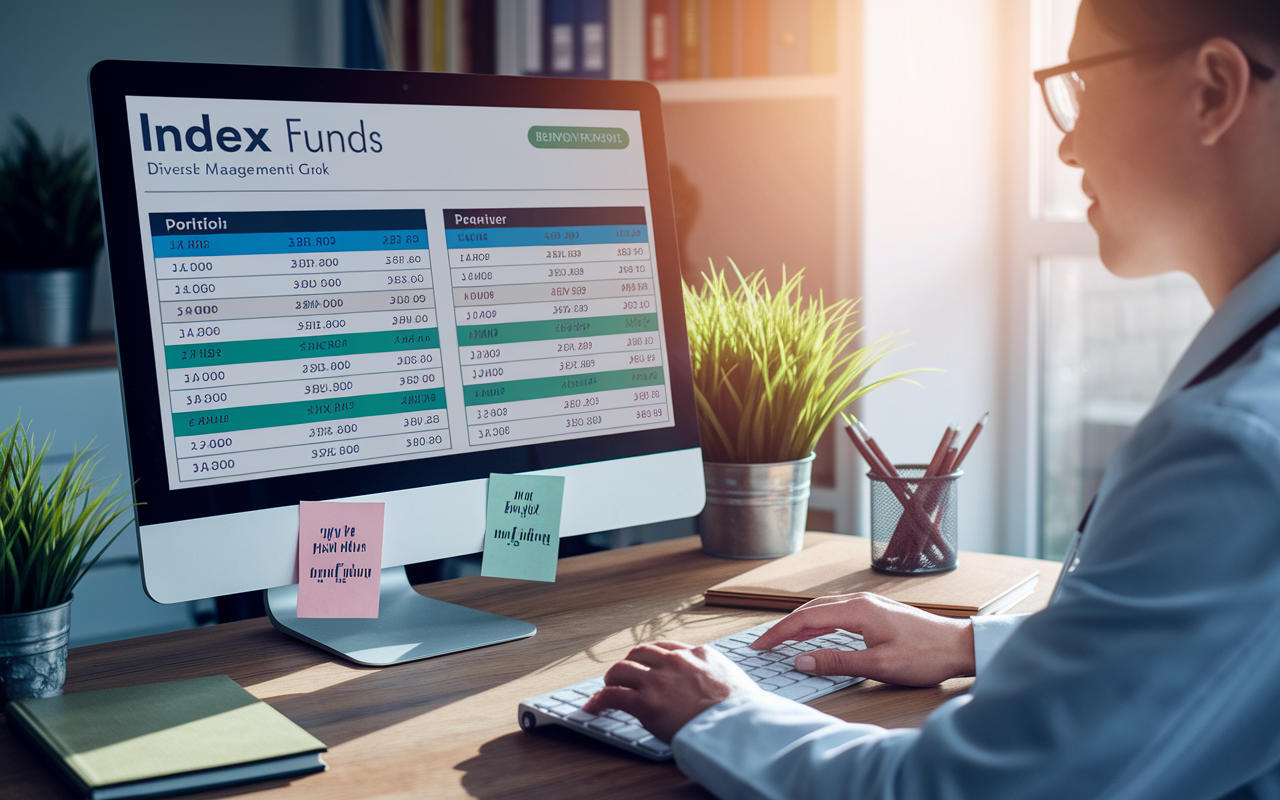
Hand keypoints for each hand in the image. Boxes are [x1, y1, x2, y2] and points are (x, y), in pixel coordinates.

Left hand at [581, 641, 759, 741]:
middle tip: (626, 673)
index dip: (653, 656)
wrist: (738, 727)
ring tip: (608, 686)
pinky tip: (593, 706)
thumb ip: (718, 676)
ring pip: (622, 668)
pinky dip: (599, 700)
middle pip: (641, 652)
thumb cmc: (743, 712)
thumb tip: (717, 686)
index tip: (648, 662)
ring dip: (613, 677)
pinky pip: (613, 695)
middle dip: (631, 662)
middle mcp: (676, 661)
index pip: (668, 647)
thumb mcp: (735, 680)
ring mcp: (659, 680)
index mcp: (700, 654)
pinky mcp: (645, 702)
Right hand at [751, 592, 975, 686]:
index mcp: (858, 610)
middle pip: (811, 609)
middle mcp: (861, 601)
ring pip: (823, 609)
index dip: (780, 633)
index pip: (806, 618)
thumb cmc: (925, 656)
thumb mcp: (878, 665)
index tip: (761, 645)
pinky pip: (837, 613)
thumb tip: (801, 660)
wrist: (959, 646)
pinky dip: (818, 622)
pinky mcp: (876, 612)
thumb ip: (837, 661)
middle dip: (785, 626)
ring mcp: (869, 604)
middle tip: (765, 644)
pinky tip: (815, 633)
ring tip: (782, 639)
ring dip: (801, 623)